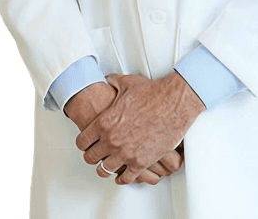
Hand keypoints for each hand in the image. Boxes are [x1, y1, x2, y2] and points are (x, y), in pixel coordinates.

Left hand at [75, 72, 204, 185]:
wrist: (174, 102)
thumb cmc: (153, 93)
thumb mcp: (127, 82)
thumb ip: (114, 82)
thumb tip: (109, 79)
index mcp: (105, 122)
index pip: (83, 141)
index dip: (83, 142)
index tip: (85, 143)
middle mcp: (112, 140)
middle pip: (91, 158)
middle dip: (91, 157)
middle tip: (93, 156)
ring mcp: (126, 153)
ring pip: (106, 170)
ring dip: (105, 169)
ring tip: (106, 167)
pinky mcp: (141, 162)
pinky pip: (126, 178)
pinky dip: (122, 179)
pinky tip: (122, 176)